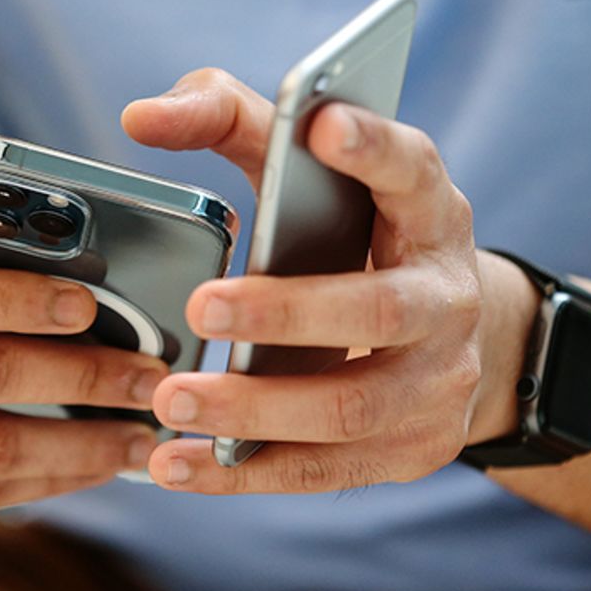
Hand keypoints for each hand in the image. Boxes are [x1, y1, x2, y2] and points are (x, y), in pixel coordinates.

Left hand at [122, 70, 525, 492]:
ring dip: (253, 410)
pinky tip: (178, 463)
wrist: (448, 337)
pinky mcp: (415, 448)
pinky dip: (244, 473)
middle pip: (377, 308)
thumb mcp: (314, 172)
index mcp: (429, 210)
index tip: (322, 125)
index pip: (410, 170)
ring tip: (171, 400)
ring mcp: (440, 382)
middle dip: (287, 313)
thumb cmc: (354, 237)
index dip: (372, 148)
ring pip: (349, 407)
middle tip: (201, 306)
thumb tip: (142, 118)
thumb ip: (231, 120)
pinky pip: (324, 470)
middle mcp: (447, 295)